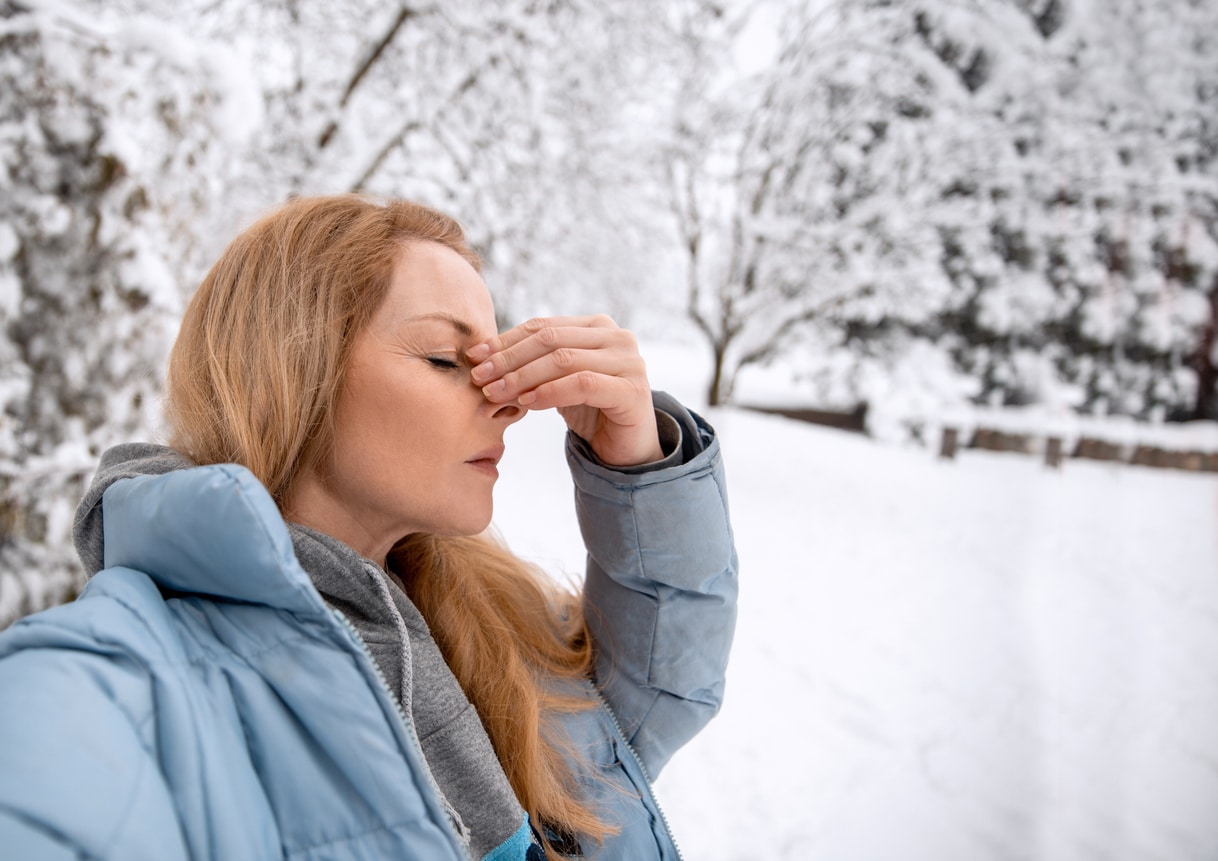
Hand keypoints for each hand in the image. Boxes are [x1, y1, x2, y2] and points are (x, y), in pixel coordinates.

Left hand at [467, 315, 663, 466]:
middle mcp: (617, 337)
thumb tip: (481, 356)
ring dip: (523, 377)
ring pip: (564, 360)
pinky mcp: (633, 390)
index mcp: (597, 326)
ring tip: (495, 393)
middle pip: (551, 340)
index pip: (543, 327)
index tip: (475, 357)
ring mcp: (629, 362)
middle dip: (509, 359)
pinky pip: (582, 384)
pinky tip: (526, 402)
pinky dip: (550, 391)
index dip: (506, 340)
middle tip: (479, 378)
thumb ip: (532, 364)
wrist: (626, 450)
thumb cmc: (590, 412)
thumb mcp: (557, 382)